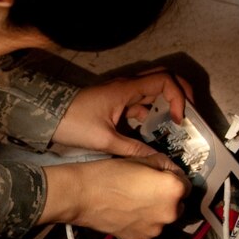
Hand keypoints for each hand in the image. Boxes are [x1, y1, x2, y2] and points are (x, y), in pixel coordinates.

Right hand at [41, 158, 187, 238]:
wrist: (83, 196)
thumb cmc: (109, 175)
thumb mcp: (141, 159)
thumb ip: (164, 165)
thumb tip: (171, 170)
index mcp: (173, 189)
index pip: (186, 185)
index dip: (174, 179)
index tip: (163, 177)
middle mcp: (170, 213)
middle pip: (177, 205)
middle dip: (167, 198)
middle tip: (147, 190)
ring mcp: (156, 229)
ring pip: (163, 219)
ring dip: (156, 212)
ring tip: (135, 202)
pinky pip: (149, 229)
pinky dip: (143, 223)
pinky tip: (128, 213)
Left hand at [53, 69, 193, 155]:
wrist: (48, 118)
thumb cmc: (74, 124)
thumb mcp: (105, 140)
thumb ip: (134, 150)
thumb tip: (159, 161)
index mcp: (127, 89)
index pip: (165, 80)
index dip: (179, 97)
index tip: (179, 119)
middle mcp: (127, 86)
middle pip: (164, 77)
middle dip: (181, 92)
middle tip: (190, 114)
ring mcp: (122, 92)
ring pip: (153, 89)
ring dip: (166, 103)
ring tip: (175, 125)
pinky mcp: (116, 102)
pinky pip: (140, 102)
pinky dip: (151, 113)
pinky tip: (152, 133)